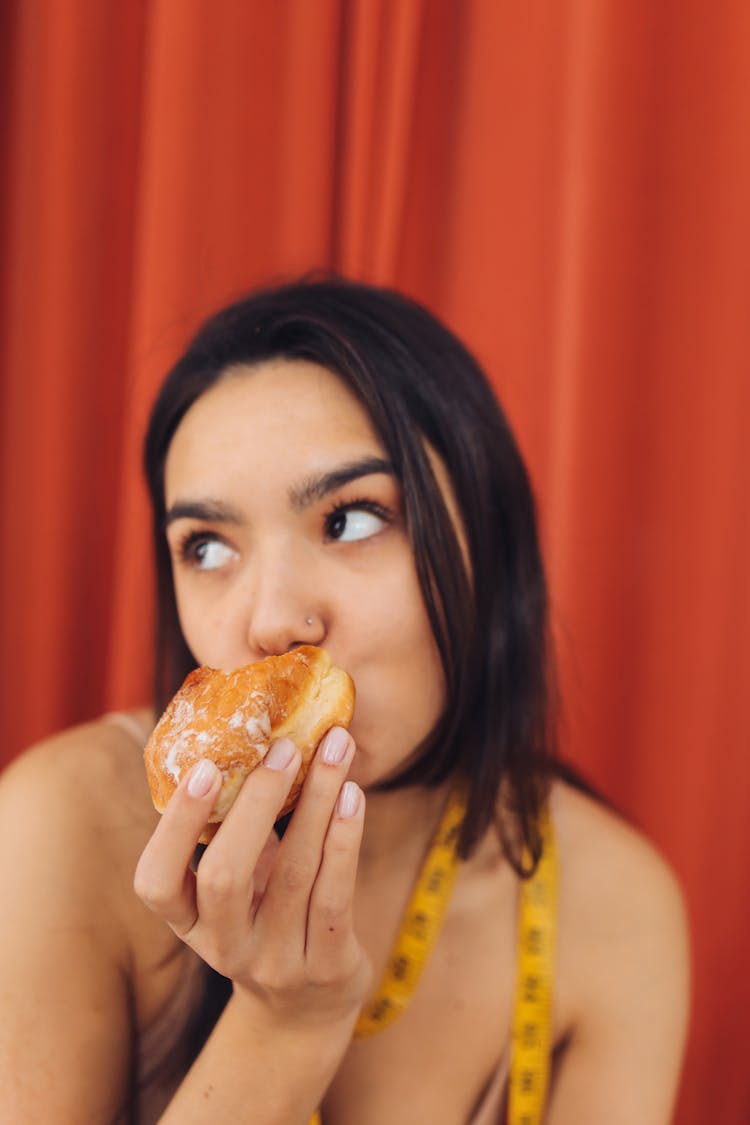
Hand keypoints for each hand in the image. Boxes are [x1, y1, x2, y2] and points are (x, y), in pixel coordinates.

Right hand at [134, 728, 370, 1031]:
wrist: (306, 1009)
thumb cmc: (263, 918)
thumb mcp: (235, 888)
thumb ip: (231, 830)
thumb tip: (250, 733)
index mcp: (188, 923)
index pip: (156, 883)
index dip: (176, 826)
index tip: (203, 767)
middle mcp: (225, 948)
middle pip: (227, 877)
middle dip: (256, 804)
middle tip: (284, 746)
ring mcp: (276, 962)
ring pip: (295, 874)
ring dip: (318, 801)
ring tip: (337, 747)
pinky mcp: (327, 966)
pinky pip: (336, 895)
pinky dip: (346, 838)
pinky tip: (354, 794)